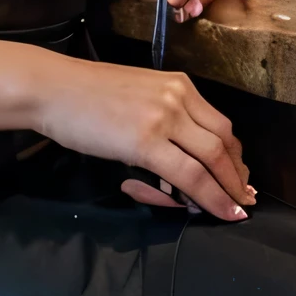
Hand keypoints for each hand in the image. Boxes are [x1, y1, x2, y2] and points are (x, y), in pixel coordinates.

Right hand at [38, 56, 254, 219]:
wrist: (53, 89)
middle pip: (224, 141)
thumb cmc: (85, 93)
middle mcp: (178, 97)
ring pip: (213, 159)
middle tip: (243, 199)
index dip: (234, 156)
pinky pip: (191, 176)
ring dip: (228, 190)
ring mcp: (164, 118)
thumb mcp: (138, 92)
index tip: (239, 177)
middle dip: (237, 175)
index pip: (220, 124)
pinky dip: (211, 197)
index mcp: (178, 84)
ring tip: (234, 210)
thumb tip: (181, 147)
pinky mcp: (147, 142)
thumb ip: (163, 113)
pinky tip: (218, 211)